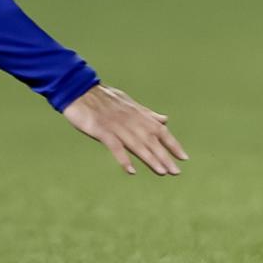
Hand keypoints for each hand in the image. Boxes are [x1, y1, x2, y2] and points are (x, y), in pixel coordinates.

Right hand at [62, 85, 187, 176]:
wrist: (79, 90)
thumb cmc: (104, 97)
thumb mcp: (129, 103)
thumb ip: (147, 114)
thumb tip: (165, 120)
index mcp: (138, 114)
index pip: (160, 130)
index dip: (172, 144)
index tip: (184, 157)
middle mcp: (131, 120)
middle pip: (151, 140)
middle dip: (165, 156)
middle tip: (176, 171)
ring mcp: (117, 125)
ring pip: (137, 144)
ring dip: (150, 158)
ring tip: (161, 172)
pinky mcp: (102, 130)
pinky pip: (115, 146)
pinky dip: (123, 158)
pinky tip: (131, 170)